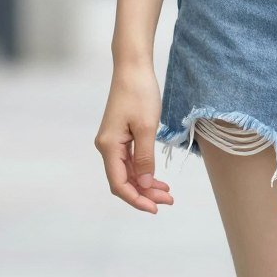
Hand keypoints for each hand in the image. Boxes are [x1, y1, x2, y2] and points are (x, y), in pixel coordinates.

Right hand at [94, 62, 174, 212]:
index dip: (136, 199)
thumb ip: (145, 158)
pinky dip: (145, 172)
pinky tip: (158, 179)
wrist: (133, 68)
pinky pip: (131, 161)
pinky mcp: (121, 136)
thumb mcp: (146, 128)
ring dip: (146, 185)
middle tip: (169, 201)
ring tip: (168, 193)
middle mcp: (106, 146)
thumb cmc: (139, 93)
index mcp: (108, 146)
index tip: (156, 208)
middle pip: (123, 181)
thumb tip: (145, 184)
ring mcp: (113, 142)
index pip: (119, 183)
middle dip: (145, 194)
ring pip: (129, 173)